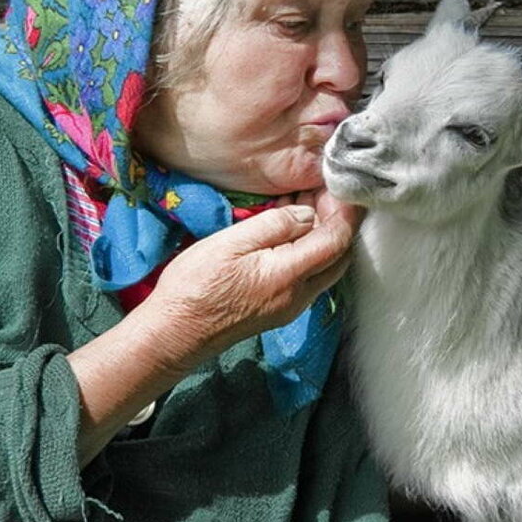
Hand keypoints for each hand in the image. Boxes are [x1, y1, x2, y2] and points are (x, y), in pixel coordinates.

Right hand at [138, 196, 362, 374]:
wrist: (176, 334)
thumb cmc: (195, 286)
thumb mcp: (231, 244)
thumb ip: (274, 226)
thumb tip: (307, 215)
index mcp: (289, 276)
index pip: (336, 241)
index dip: (345, 212)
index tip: (341, 187)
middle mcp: (300, 295)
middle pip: (339, 255)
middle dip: (337, 221)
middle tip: (322, 191)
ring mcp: (292, 305)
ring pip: (325, 266)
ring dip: (323, 234)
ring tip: (306, 202)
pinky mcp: (281, 309)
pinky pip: (309, 275)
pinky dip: (309, 249)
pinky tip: (291, 230)